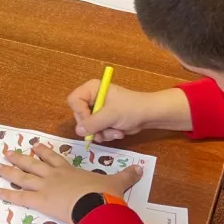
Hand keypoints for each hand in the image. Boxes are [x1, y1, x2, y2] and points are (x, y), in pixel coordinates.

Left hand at [0, 144, 142, 223]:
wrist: (96, 205)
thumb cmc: (104, 194)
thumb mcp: (117, 183)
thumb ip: (126, 175)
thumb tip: (140, 169)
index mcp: (69, 170)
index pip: (53, 157)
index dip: (43, 151)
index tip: (34, 145)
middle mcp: (54, 175)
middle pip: (33, 164)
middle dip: (20, 158)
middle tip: (7, 152)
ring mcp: (45, 186)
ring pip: (22, 176)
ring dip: (8, 171)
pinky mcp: (39, 200)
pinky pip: (19, 197)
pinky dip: (7, 194)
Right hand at [68, 81, 192, 141]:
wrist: (149, 115)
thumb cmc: (131, 108)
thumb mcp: (111, 115)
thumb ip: (93, 123)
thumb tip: (78, 131)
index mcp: (92, 89)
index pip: (74, 101)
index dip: (80, 113)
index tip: (91, 122)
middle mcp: (92, 98)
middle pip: (80, 116)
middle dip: (94, 127)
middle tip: (102, 132)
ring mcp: (97, 110)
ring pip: (88, 126)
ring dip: (102, 133)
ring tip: (115, 132)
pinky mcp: (103, 120)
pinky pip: (96, 131)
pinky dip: (107, 134)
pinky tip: (118, 133)